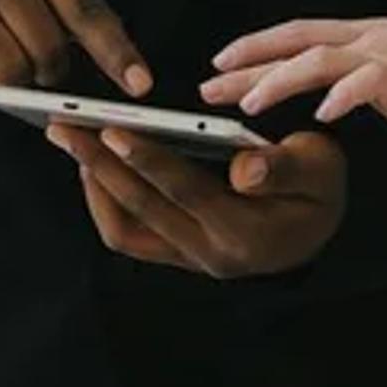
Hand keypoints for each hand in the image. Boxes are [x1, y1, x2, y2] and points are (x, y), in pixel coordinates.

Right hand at [0, 0, 148, 100]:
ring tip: (16, 65)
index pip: (86, 10)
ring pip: (10, 73)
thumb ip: (82, 22)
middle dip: (54, 69)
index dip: (115, 52)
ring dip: (20, 82)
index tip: (140, 85)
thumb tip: (130, 82)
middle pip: (46, 49)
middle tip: (46, 66)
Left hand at [46, 123, 346, 278]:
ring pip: (125, 229)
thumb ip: (285, 167)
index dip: (149, 160)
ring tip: (71, 141)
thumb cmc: (319, 188)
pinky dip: (103, 201)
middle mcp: (212, 255)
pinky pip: (128, 235)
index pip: (187, 192)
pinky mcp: (176, 255)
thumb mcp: (322, 168)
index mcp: (248, 234)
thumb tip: (243, 169)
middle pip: (143, 209)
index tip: (113, 129)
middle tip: (64, 126)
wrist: (319, 233)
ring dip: (93, 185)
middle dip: (99, 165)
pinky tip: (93, 165)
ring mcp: (190, 260)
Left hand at [200, 17, 386, 135]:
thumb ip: (369, 73)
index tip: (224, 60)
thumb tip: (342, 90)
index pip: (300, 34)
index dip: (259, 46)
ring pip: (317, 62)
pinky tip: (320, 117)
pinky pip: (365, 85)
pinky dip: (340, 99)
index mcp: (366, 37)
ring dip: (278, 82)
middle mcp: (369, 40)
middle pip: (294, 46)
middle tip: (210, 83)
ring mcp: (385, 56)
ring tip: (248, 104)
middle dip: (249, 64)